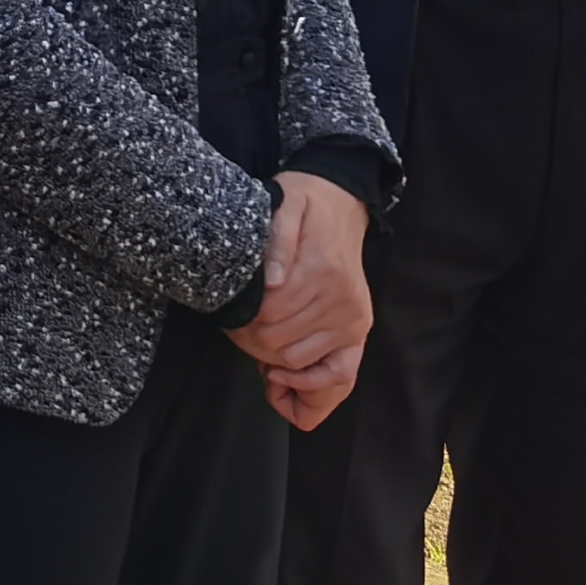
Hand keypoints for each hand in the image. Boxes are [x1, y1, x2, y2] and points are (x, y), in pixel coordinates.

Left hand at [227, 172, 372, 429]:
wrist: (343, 201)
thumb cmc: (305, 200)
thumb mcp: (284, 203)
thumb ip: (277, 239)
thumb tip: (271, 280)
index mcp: (321, 269)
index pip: (270, 315)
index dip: (240, 323)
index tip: (226, 317)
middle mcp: (341, 300)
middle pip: (281, 342)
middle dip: (249, 342)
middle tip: (233, 331)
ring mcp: (353, 318)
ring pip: (301, 360)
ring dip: (272, 362)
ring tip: (253, 345)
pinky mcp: (359, 328)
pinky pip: (340, 373)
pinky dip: (310, 384)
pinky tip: (282, 376)